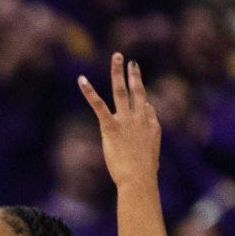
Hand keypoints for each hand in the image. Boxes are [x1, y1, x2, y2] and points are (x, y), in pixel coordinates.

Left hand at [78, 53, 159, 188]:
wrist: (139, 179)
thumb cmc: (145, 174)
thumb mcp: (153, 156)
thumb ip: (150, 141)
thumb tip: (149, 134)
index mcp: (151, 127)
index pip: (147, 109)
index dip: (143, 104)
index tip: (142, 100)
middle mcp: (140, 119)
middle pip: (137, 92)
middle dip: (134, 75)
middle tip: (131, 62)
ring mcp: (126, 121)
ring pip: (121, 90)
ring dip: (118, 72)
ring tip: (117, 57)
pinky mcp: (110, 126)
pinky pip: (98, 105)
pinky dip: (89, 91)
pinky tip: (81, 80)